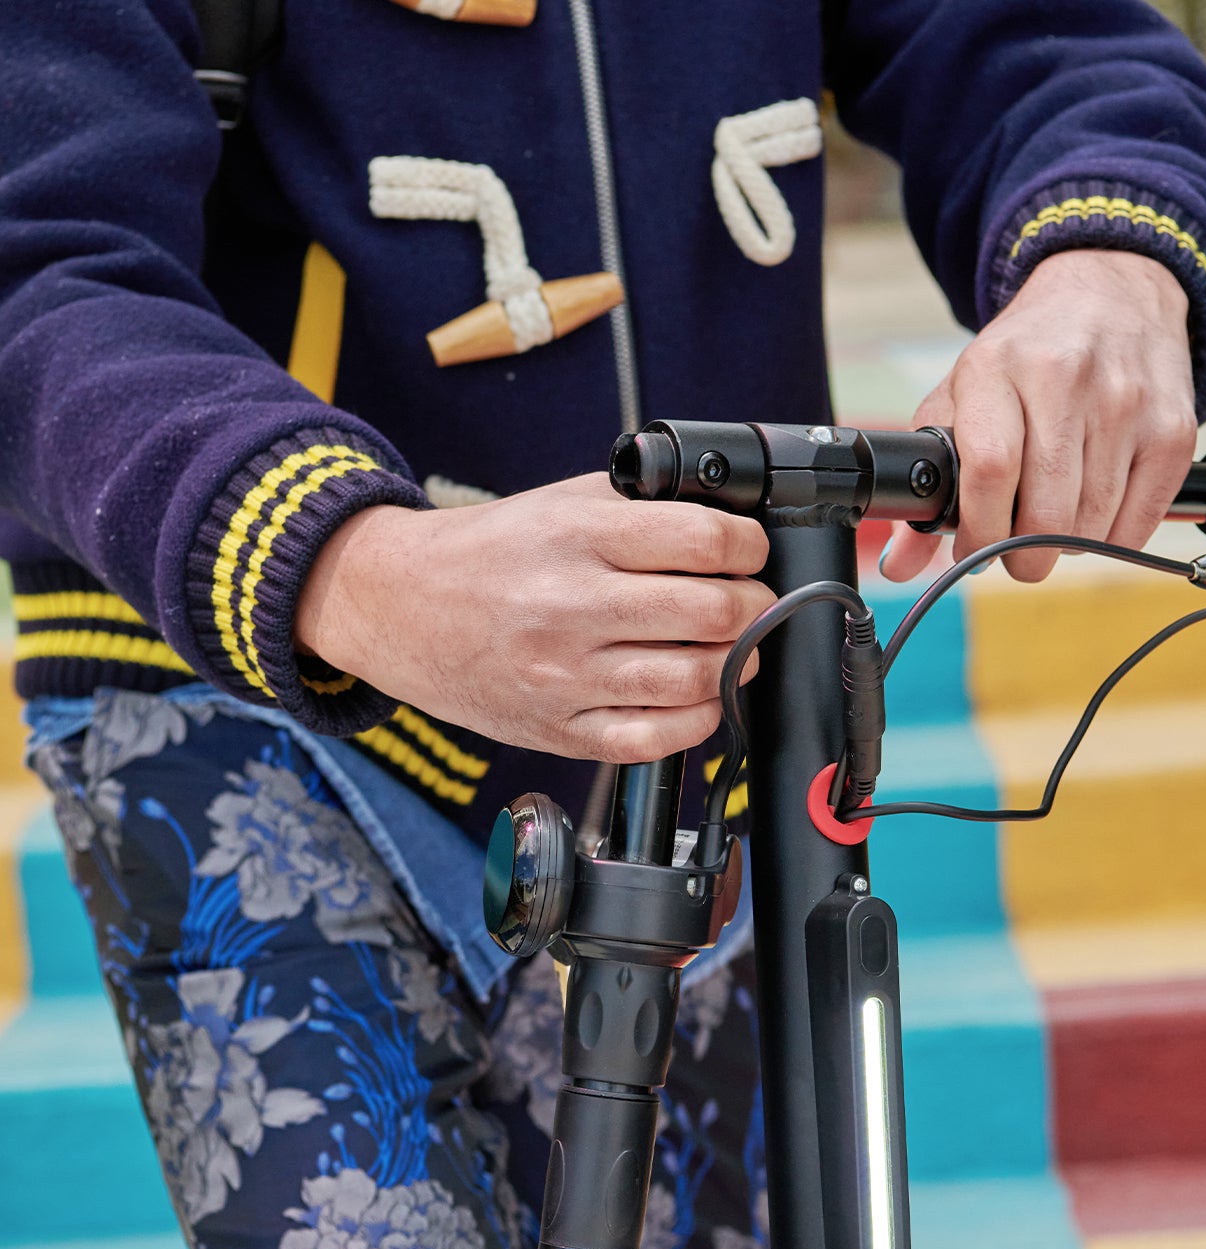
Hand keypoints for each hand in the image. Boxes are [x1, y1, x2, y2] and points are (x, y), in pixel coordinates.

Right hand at [294, 473, 774, 760]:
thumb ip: (640, 507)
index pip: (703, 541)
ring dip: (736, 663)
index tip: (749, 552)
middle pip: (712, 614)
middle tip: (751, 600)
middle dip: (753, 605)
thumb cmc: (489, 553)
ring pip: (693, 680)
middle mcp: (571, 606)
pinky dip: (696, 719)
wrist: (399, 607)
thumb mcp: (560, 501)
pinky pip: (653, 738)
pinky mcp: (559, 729)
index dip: (748, 547)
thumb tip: (728, 524)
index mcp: (577, 536)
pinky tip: (698, 695)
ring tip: (734, 646)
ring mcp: (564, 675)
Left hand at [881, 249, 1198, 583]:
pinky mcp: (1173, 429)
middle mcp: (1066, 380)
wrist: (1113, 290)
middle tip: (1015, 555)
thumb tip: (902, 562)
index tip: (975, 551)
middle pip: (1045, 512)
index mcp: (998, 368)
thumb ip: (926, 479)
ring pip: (1092, 526)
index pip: (992, 470)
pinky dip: (1111, 540)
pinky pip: (1138, 523)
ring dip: (1065, 549)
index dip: (981, 531)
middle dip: (1024, 557)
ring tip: (1052, 527)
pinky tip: (1094, 517)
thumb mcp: (962, 394)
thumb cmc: (1026, 354)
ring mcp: (1127, 404)